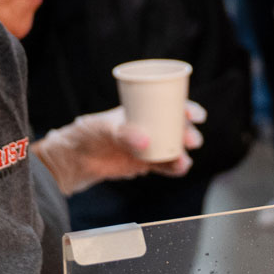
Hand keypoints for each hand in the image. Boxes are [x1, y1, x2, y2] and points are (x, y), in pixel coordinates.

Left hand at [33, 102, 205, 194]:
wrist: (77, 159)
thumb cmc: (89, 134)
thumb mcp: (106, 128)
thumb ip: (126, 134)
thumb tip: (146, 141)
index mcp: (143, 110)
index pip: (170, 106)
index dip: (186, 109)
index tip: (196, 115)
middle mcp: (150, 127)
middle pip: (177, 129)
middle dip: (188, 134)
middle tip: (192, 141)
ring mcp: (149, 145)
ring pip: (173, 148)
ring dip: (182, 154)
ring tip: (183, 161)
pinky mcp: (145, 163)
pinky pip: (165, 165)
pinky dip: (174, 167)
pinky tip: (179, 168)